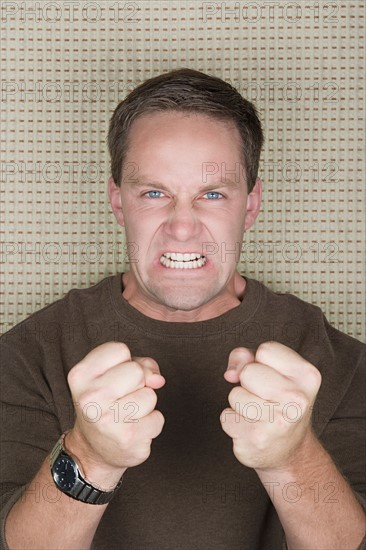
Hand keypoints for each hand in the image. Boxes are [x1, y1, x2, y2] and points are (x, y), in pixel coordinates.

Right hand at [66, 342, 164, 487]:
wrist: (92, 449)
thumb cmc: (107, 403)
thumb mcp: (112, 375)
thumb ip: (138, 364)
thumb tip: (158, 379)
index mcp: (80, 375)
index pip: (120, 349)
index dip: (124, 362)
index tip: (113, 377)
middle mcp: (90, 397)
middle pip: (137, 371)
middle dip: (137, 382)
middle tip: (121, 398)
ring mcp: (108, 420)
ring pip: (150, 395)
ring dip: (145, 404)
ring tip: (127, 414)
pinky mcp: (127, 438)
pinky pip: (158, 418)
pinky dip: (151, 423)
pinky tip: (134, 430)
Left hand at [220, 341, 321, 471]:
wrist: (290, 451)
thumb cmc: (278, 402)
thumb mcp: (272, 371)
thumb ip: (247, 357)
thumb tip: (230, 374)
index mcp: (307, 376)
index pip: (266, 350)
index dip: (261, 361)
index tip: (272, 376)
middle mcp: (298, 400)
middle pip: (248, 372)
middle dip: (248, 383)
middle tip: (264, 398)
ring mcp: (278, 422)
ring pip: (235, 394)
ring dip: (239, 403)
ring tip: (258, 413)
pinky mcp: (257, 439)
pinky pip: (226, 417)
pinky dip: (233, 422)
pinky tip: (251, 429)